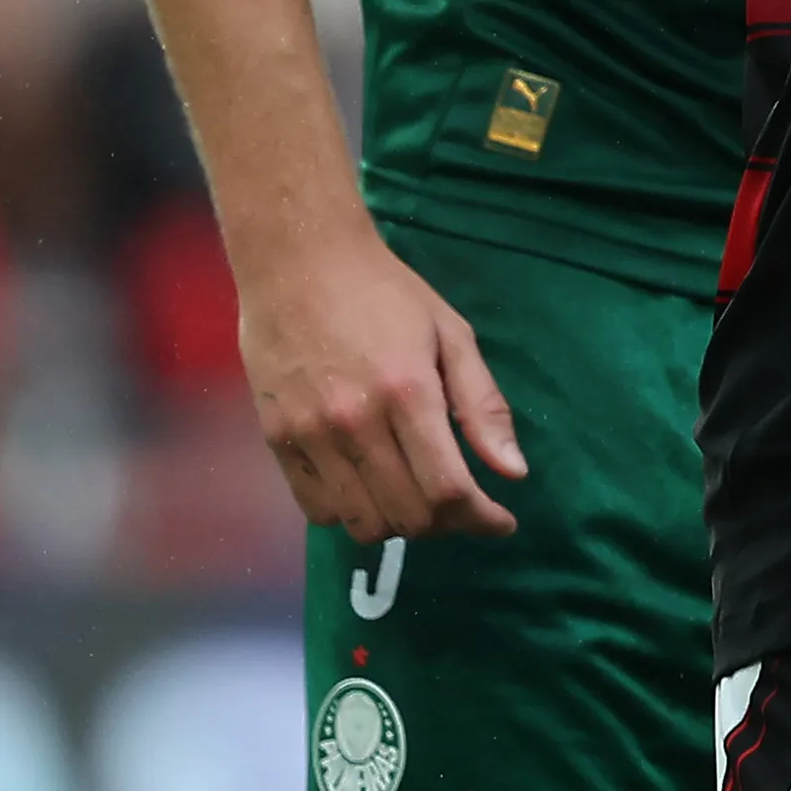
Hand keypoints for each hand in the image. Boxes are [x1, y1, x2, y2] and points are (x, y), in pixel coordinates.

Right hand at [239, 221, 525, 540]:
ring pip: (361, 523)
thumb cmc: (386, 294)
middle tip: (464, 507)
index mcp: (409, 393)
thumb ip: (483, 406)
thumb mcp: (453, 335)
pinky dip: (352, 514)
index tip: (502, 522)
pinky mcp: (277, 441)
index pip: (447, 490)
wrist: (298, 266)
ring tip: (419, 498)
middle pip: (407, 516)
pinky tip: (372, 489)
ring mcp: (310, 436)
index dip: (481, 518)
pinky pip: (317, 510)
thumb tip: (513, 472)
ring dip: (400, 524)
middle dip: (447, 524)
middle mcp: (355, 423)